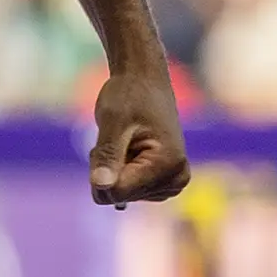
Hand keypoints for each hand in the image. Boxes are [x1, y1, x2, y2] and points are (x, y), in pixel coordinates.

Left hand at [90, 65, 189, 205]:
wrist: (145, 81)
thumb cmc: (129, 95)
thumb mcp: (113, 122)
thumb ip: (107, 155)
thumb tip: (100, 187)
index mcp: (168, 164)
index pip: (119, 192)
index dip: (101, 173)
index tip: (110, 142)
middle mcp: (176, 178)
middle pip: (119, 195)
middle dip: (108, 170)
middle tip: (117, 139)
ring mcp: (172, 183)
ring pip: (120, 195)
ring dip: (114, 170)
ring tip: (125, 142)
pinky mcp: (164, 184)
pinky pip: (126, 192)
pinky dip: (120, 172)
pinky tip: (129, 149)